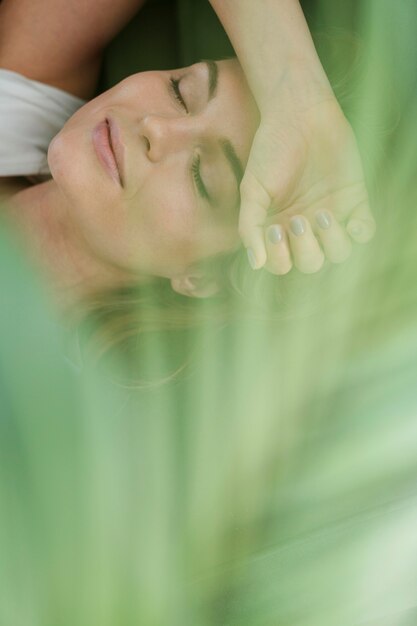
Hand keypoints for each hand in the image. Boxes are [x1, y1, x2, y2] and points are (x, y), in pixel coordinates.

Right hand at [239, 94, 375, 274]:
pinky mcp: (355, 200)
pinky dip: (361, 233)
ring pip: (339, 254)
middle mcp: (306, 228)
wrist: (298, 114)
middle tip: (298, 219)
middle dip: (306, 249)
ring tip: (322, 213)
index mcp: (280, 229)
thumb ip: (249, 227)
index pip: (281, 265)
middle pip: (312, 264)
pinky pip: (365, 232)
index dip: (279, 258)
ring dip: (331, 242)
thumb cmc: (271, 150)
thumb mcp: (252, 189)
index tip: (274, 230)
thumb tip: (255, 263)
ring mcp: (332, 216)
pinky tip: (349, 221)